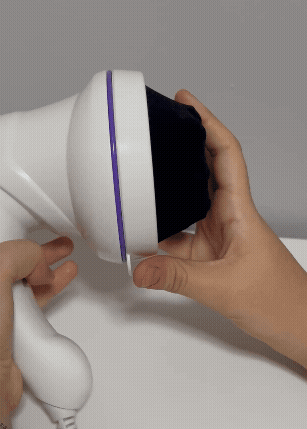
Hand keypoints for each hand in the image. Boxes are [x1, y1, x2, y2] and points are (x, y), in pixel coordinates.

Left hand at [0, 219, 77, 413]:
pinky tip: (65, 273)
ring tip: (64, 248)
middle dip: (21, 237)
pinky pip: (27, 292)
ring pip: (14, 269)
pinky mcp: (1, 319)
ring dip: (40, 259)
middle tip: (43, 226)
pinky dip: (46, 282)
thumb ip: (20, 251)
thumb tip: (39, 263)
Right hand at [134, 90, 306, 367]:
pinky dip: (160, 231)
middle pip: (205, 167)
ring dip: (168, 188)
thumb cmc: (281, 302)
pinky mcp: (210, 251)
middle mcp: (228, 215)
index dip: (206, 123)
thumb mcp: (222, 288)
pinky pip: (179, 233)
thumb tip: (138, 269)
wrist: (298, 326)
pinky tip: (143, 234)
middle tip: (159, 127)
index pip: (225, 154)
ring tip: (141, 176)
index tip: (186, 101)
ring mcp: (217, 233)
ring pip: (188, 201)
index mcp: (238, 210)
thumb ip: (176, 277)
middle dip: (183, 143)